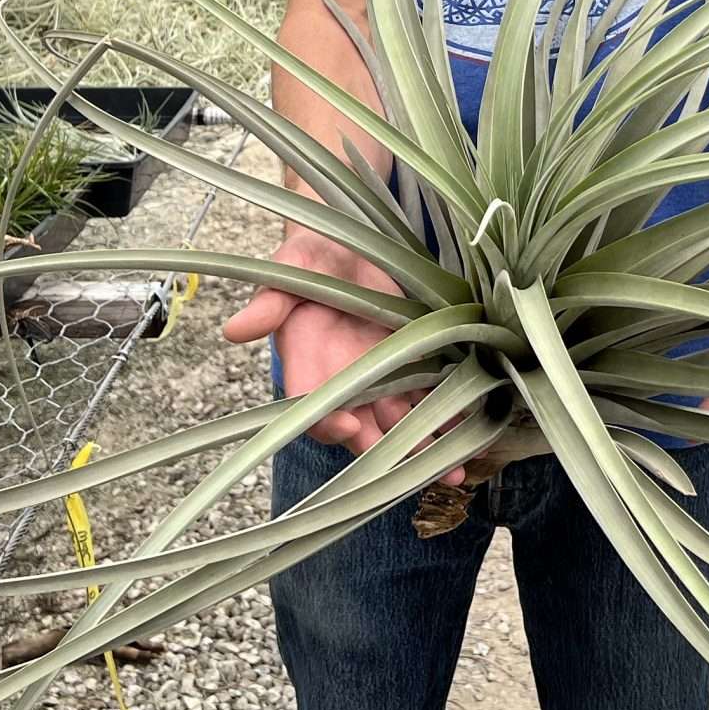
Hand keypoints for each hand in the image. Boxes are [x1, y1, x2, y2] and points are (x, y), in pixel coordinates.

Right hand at [223, 228, 448, 469]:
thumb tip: (234, 330)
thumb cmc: (310, 255)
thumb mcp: (287, 271)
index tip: (348, 426)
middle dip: (387, 453)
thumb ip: (269, 302)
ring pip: (400, 421)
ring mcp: (380, 373)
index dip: (327, 421)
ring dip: (425, 448)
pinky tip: (474, 433)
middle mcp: (343, 378)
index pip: (312, 405)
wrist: (346, 238)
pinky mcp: (412, 359)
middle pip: (362, 426)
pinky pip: (430, 394)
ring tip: (456, 472)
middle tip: (412, 471)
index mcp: (306, 363)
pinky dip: (449, 415)